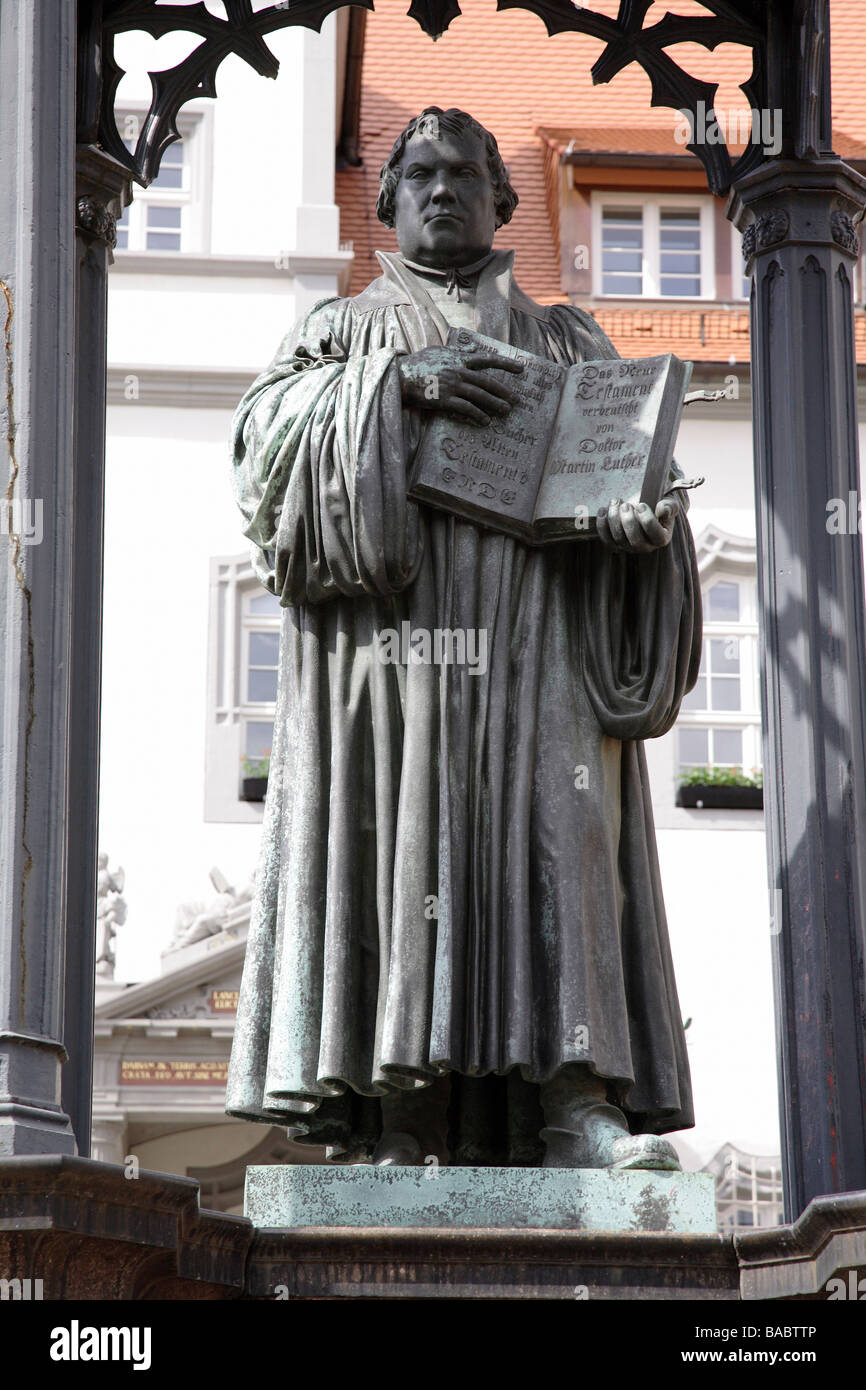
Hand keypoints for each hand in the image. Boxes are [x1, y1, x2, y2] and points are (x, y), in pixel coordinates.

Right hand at [397, 346, 522, 425]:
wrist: (400, 375)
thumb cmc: (418, 364)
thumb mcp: (439, 352)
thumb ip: (457, 352)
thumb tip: (473, 351)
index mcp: (458, 358)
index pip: (487, 359)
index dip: (505, 364)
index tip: (521, 368)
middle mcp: (458, 370)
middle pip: (487, 380)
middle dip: (504, 390)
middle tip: (516, 400)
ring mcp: (451, 385)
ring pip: (479, 395)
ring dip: (495, 404)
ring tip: (506, 411)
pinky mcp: (444, 399)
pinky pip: (465, 408)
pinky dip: (477, 415)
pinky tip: (485, 421)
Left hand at [596, 497, 676, 552]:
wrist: (643, 506)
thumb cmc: (658, 504)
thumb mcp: (668, 502)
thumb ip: (669, 506)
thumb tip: (662, 509)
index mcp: (661, 538)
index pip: (656, 535)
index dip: (648, 520)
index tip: (641, 505)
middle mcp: (646, 547)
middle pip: (635, 541)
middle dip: (629, 521)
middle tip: (626, 504)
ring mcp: (629, 547)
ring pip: (619, 538)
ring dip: (614, 518)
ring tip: (615, 501)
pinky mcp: (615, 544)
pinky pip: (606, 538)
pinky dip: (602, 524)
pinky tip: (603, 509)